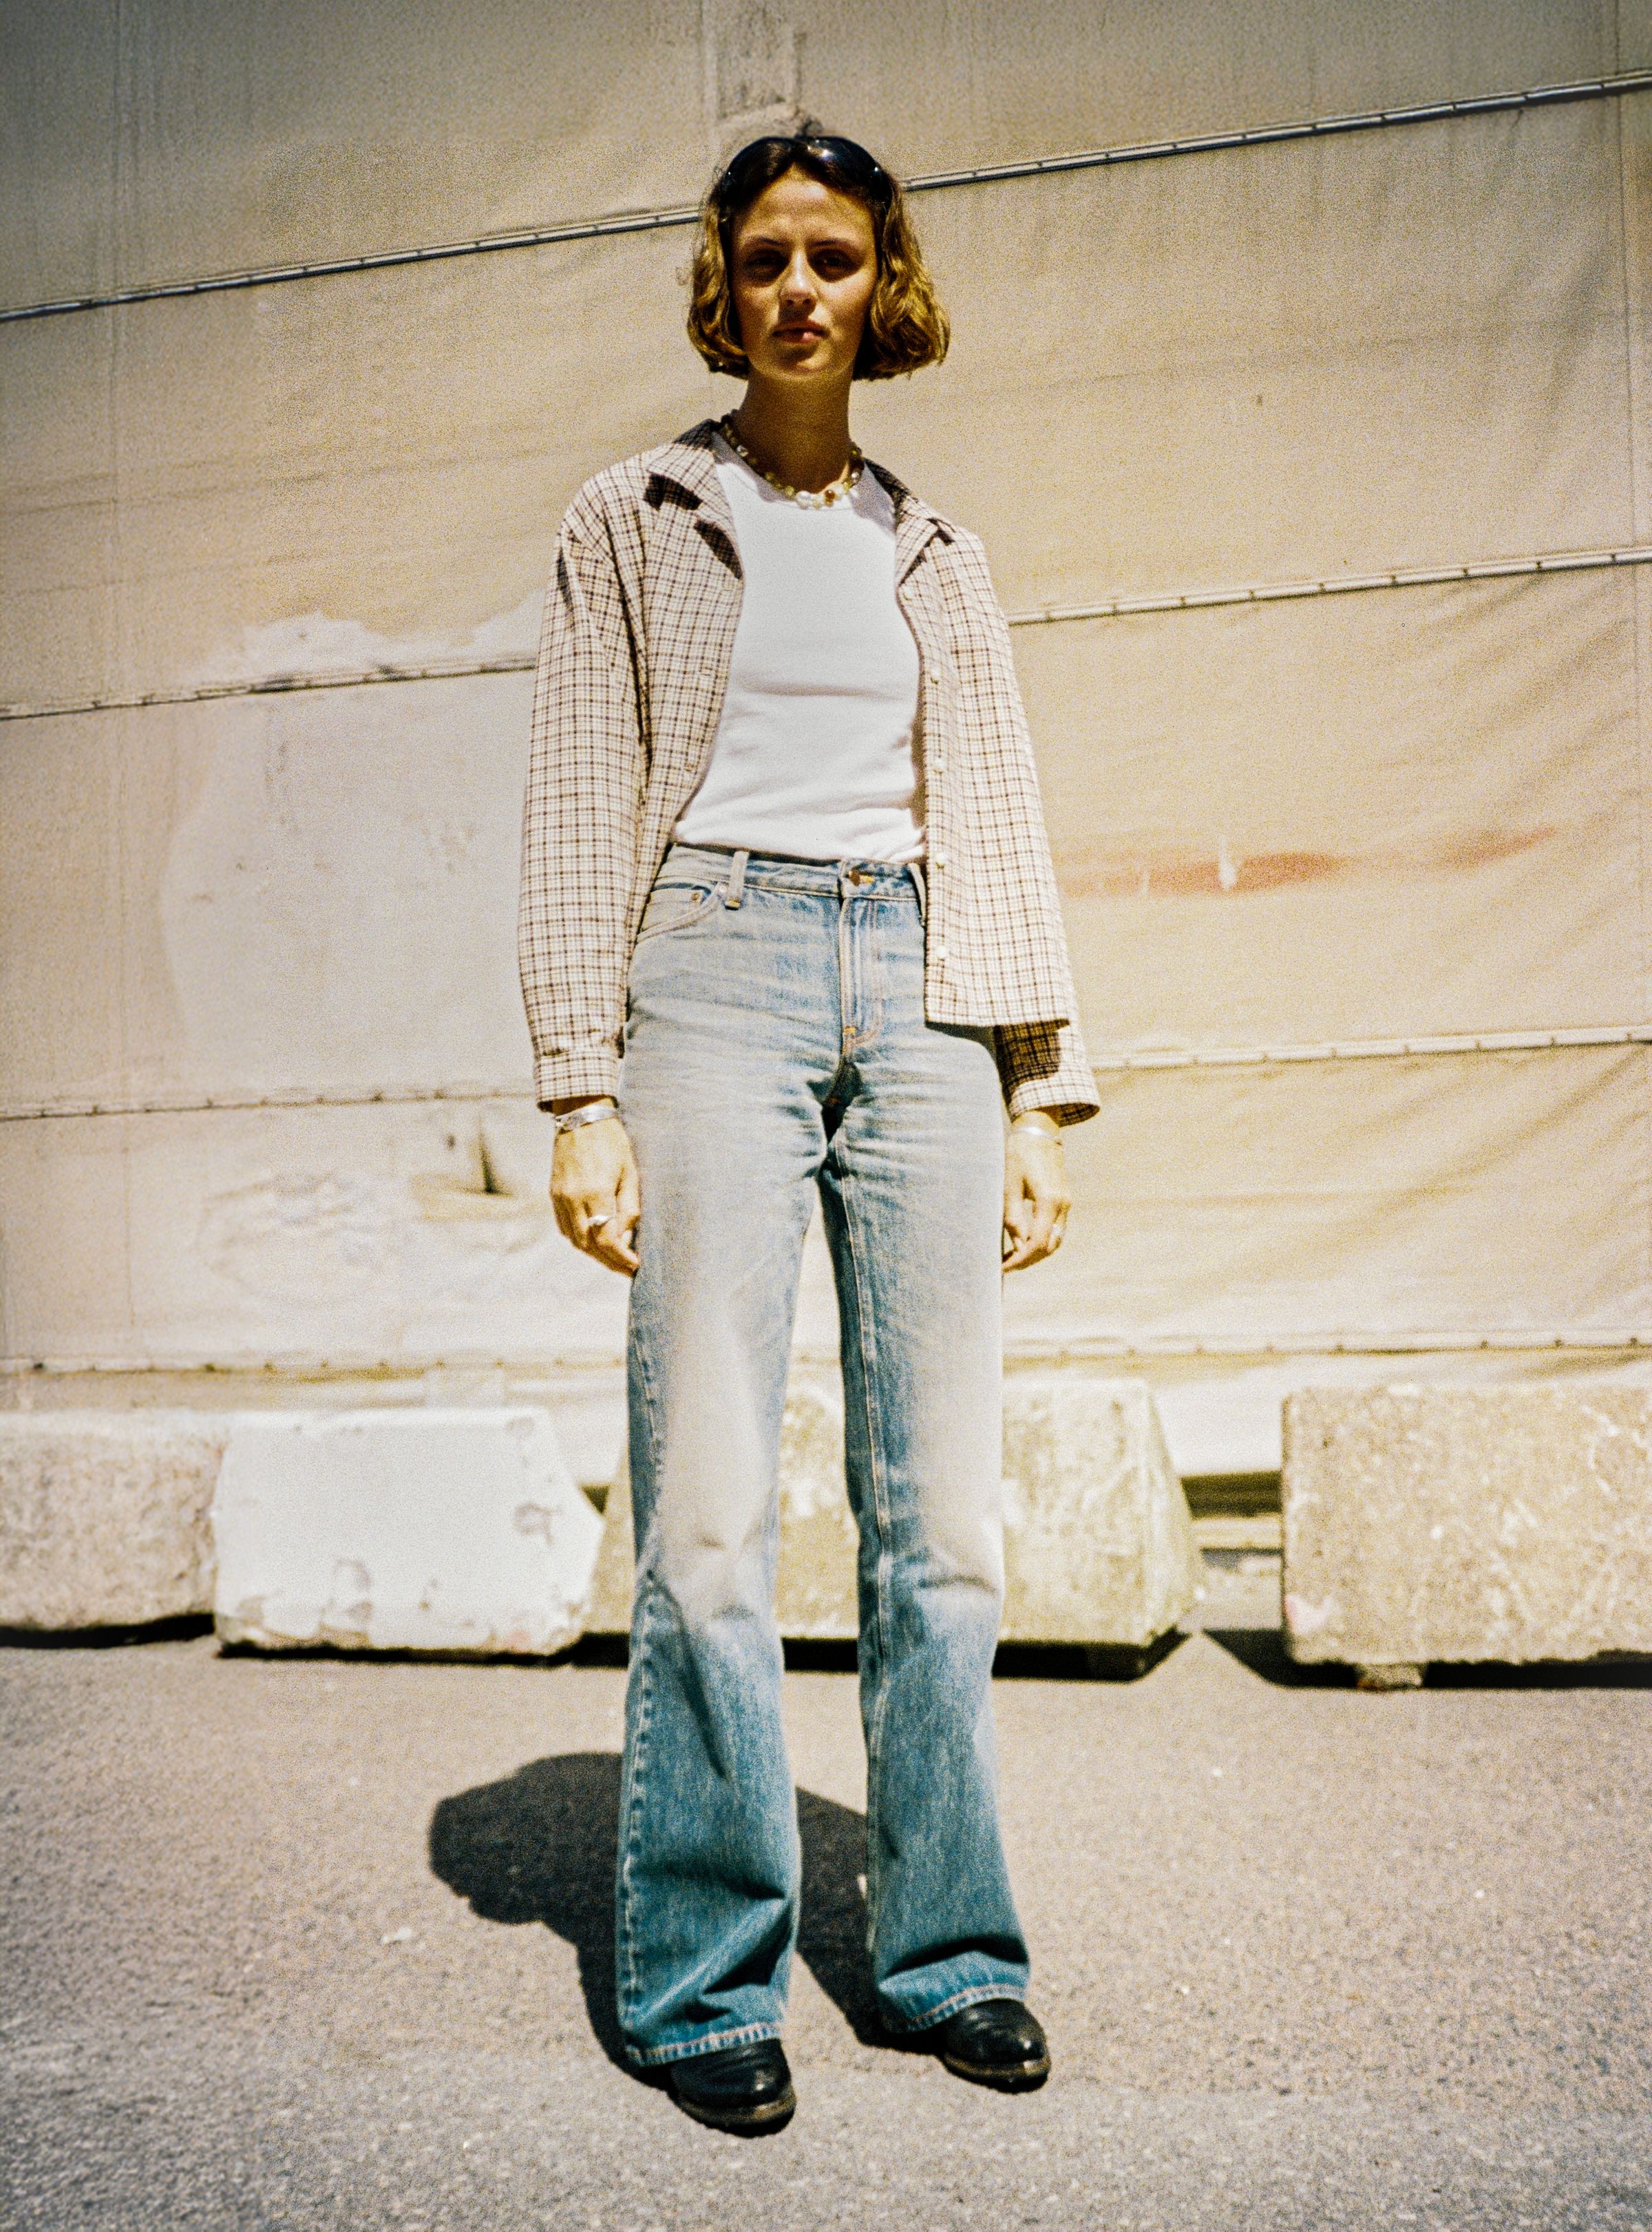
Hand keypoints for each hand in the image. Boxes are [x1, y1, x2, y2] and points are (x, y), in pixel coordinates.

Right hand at [549, 1101, 639, 1274]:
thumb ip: (629, 1207)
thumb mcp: (630, 1172)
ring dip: (594, 1254)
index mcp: (595, 1192)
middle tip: (627, 1269)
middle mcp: (572, 1199)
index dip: (621, 1258)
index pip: (606, 1240)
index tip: (635, 1266)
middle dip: (609, 1261)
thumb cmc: (612, 1142)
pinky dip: (579, 1240)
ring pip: (574, 1240)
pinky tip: (593, 1243)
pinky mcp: (553, 1194)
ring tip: (613, 1259)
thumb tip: (625, 1238)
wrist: (581, 1117)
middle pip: (588, 1245)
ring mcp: (559, 1198)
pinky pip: (564, 1227)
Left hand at [1002, 1116, 1069, 1271]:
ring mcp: (1066, 1203)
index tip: (1003, 1266)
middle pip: (1050, 1247)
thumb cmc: (1019, 1155)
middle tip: (1005, 1264)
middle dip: (1029, 1260)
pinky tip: (1023, 1241)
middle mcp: (1062, 1205)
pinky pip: (1055, 1229)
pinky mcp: (1063, 1200)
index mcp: (1049, 1201)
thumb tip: (1016, 1245)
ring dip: (1036, 1252)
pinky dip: (1041, 1240)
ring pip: (1055, 1240)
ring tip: (1012, 1256)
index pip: (1038, 1243)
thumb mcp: (1009, 1186)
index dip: (1021, 1259)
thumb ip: (1012, 1217)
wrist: (1039, 1132)